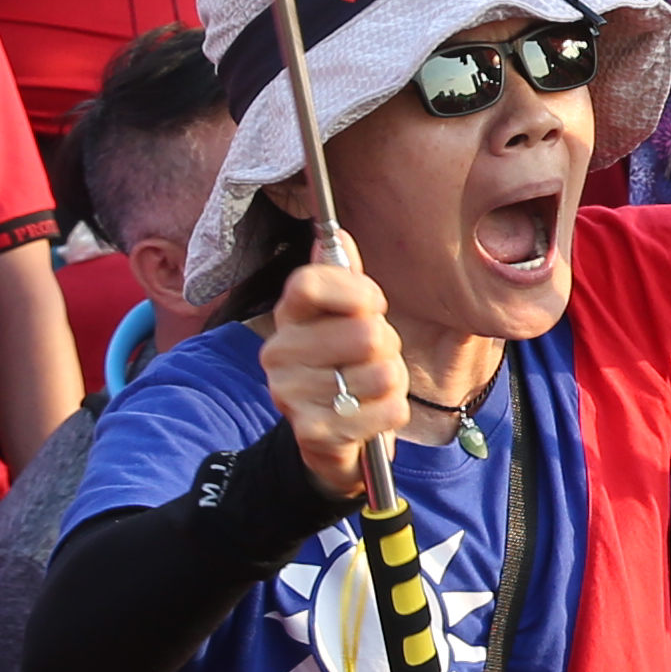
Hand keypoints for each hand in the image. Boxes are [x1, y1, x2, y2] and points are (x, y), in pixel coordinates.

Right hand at [258, 257, 412, 503]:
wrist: (329, 439)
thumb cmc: (343, 366)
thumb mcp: (344, 320)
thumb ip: (344, 279)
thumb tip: (336, 232)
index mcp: (287, 317)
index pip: (310, 282)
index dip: (358, 292)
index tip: (373, 306)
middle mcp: (278, 353)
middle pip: (365, 333)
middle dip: (388, 346)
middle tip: (374, 358)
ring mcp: (290, 394)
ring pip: (382, 374)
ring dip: (392, 382)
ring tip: (371, 387)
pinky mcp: (313, 432)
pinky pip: (387, 410)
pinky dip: (392, 412)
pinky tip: (372, 414)